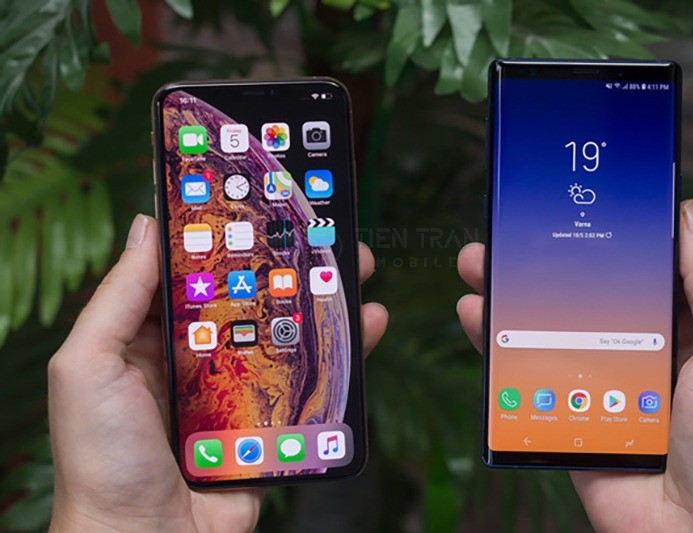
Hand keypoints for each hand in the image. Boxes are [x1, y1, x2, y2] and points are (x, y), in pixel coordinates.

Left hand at [48, 214, 388, 531]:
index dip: (222, 232)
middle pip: (251, 293)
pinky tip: (366, 322)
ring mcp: (241, 386)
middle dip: (286, 257)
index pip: (194, 271)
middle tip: (318, 224)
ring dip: (324, 295)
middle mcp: (200, 355)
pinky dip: (344, 349)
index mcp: (154, 335)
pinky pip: (313, 377)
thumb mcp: (87, 367)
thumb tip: (148, 226)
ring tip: (352, 263)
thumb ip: (118, 298)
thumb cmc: (103, 458)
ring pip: (289, 328)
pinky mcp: (274, 418)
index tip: (254, 196)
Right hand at [456, 199, 692, 530]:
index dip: (604, 241)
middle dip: (542, 266)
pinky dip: (499, 354)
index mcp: (683, 332)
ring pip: (547, 334)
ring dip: (510, 300)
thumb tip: (688, 217)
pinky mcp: (568, 420)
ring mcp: (599, 388)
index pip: (637, 272)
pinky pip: (529, 381)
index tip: (572, 211)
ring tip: (479, 268)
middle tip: (508, 235)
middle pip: (581, 299)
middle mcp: (637, 355)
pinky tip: (479, 323)